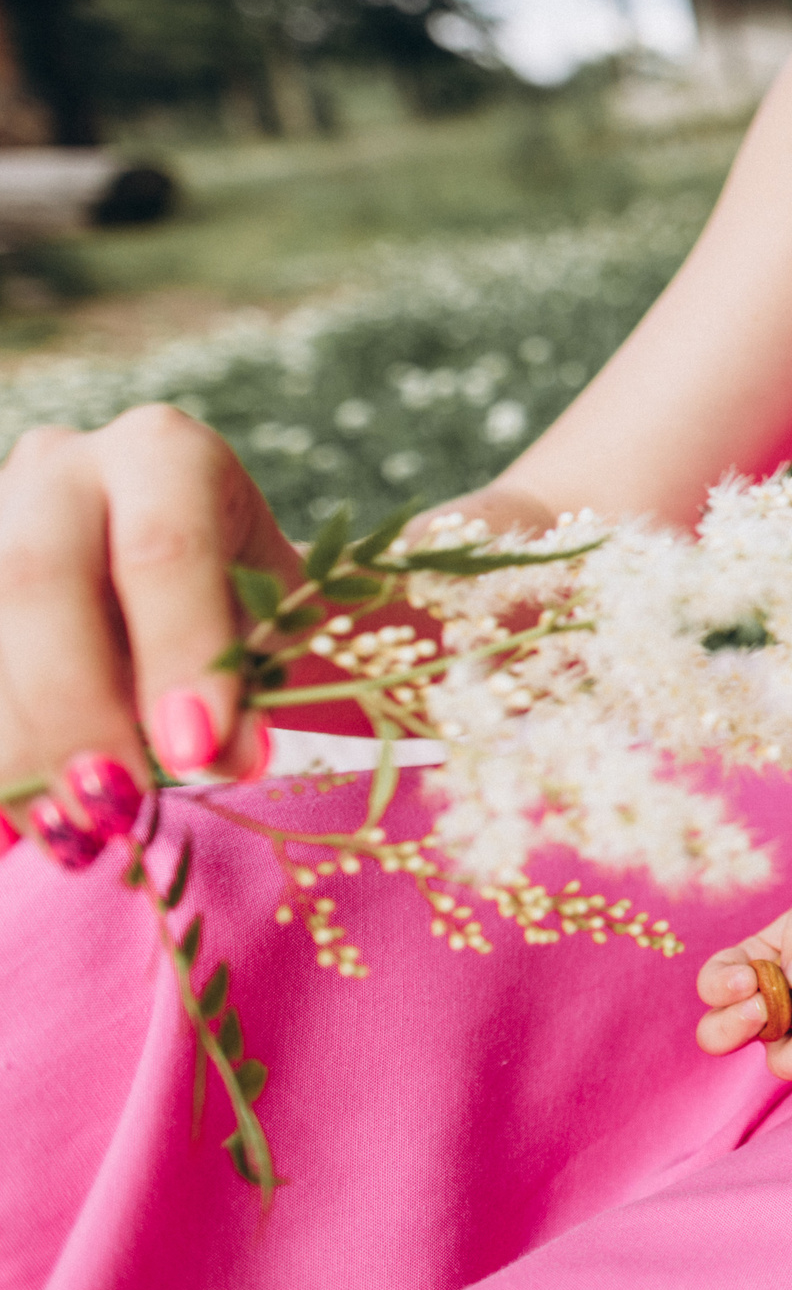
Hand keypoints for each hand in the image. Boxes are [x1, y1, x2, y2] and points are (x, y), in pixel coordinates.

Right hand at [0, 407, 301, 866]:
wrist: (178, 578)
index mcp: (165, 454)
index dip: (177, 654)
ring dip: (14, 742)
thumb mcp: (268, 627)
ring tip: (66, 835)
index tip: (199, 754)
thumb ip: (250, 686)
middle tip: (114, 806)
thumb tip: (225, 759)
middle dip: (74, 705)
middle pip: (39, 579)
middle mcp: (62, 467)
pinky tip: (9, 828)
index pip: (164, 548)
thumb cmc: (238, 600)